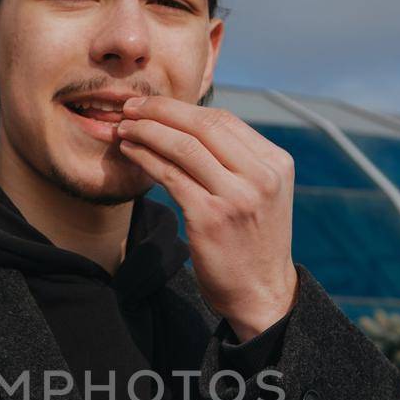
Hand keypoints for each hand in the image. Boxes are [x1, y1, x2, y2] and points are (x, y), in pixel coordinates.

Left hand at [116, 95, 297, 340]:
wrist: (262, 294)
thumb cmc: (254, 243)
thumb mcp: (261, 194)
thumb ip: (238, 162)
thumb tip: (190, 126)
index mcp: (276, 164)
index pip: (224, 121)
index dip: (183, 108)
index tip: (154, 105)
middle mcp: (260, 176)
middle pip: (203, 125)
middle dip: (161, 110)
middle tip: (130, 106)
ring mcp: (236, 197)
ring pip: (184, 147)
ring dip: (147, 131)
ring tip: (123, 127)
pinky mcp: (210, 218)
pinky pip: (170, 175)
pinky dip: (146, 158)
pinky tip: (130, 152)